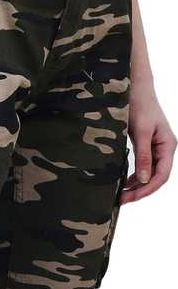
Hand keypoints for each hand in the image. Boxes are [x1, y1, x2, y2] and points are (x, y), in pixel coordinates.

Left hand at [122, 78, 175, 202]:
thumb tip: (142, 180)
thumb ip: (143, 156)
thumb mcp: (140, 132)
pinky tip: (123, 182)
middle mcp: (165, 149)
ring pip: (149, 173)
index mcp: (168, 146)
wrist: (135, 88)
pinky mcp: (146, 146)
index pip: (161, 175)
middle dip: (140, 190)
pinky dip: (134, 175)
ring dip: (136, 185)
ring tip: (121, 195)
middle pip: (155, 177)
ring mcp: (156, 148)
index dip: (146, 189)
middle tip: (122, 200)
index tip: (130, 197)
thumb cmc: (140, 105)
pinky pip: (143, 166)